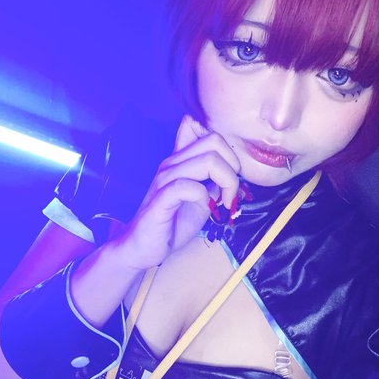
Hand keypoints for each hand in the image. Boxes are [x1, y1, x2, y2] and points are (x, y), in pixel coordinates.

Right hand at [110, 115, 240, 269]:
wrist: (142, 247)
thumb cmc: (172, 222)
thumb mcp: (201, 198)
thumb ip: (214, 182)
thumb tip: (235, 174)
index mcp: (181, 160)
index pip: (206, 132)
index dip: (229, 150)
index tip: (232, 174)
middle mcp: (172, 163)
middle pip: (214, 141)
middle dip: (233, 165)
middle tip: (232, 190)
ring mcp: (165, 179)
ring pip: (208, 161)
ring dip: (226, 182)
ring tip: (225, 202)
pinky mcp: (161, 198)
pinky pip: (190, 186)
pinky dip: (205, 197)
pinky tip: (207, 209)